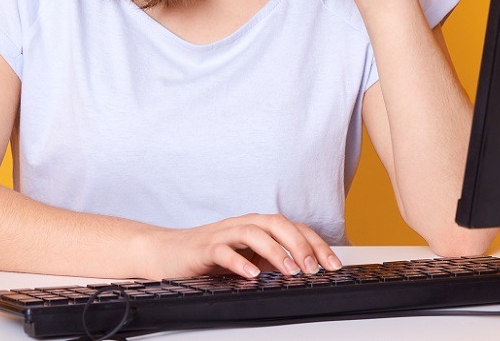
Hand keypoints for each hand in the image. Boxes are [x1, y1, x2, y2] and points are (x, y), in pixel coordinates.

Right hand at [146, 213, 341, 278]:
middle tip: (314, 268)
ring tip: (289, 270)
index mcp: (257, 227)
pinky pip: (223, 251)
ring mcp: (223, 234)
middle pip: (277, 224)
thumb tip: (304, 273)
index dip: (316, 244)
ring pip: (253, 233)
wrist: (167, 253)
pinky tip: (251, 274)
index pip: (293, 228)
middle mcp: (243, 225)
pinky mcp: (204, 248)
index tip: (333, 265)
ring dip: (275, 251)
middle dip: (300, 245)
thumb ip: (271, 260)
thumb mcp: (247, 258)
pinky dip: (239, 262)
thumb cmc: (209, 256)